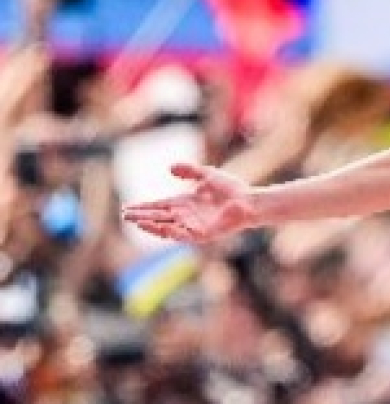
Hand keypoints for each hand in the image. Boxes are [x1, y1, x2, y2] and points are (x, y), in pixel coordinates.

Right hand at [122, 162, 254, 243]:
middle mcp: (187, 216)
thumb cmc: (232, 189)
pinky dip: (172, 231)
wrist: (250, 200)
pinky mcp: (204, 234)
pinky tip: (160, 227)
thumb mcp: (207, 174)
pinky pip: (184, 235)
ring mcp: (195, 226)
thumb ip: (189, 171)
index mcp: (185, 203)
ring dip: (153, 226)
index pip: (159, 207)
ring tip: (137, 222)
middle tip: (125, 216)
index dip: (143, 207)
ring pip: (168, 228)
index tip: (126, 208)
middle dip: (142, 217)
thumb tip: (170, 168)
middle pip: (159, 218)